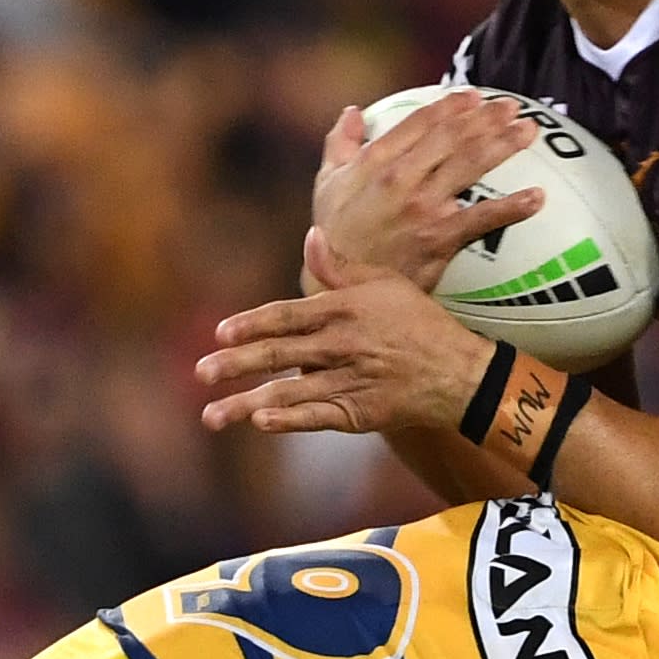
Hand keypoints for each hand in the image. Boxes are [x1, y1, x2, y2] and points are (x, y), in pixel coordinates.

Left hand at [198, 264, 499, 435]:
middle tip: (200, 371)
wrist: (458, 373)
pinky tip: (260, 422)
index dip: (252, 323)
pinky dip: (288, 420)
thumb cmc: (418, 322)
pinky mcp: (358, 413)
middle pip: (279, 354)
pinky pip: (316, 417)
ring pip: (289, 392)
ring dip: (246, 404)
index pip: (287, 315)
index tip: (221, 333)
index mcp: (344, 309)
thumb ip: (340, 267)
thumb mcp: (385, 284)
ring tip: (211, 416)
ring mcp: (350, 381)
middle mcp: (343, 345)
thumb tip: (310, 236)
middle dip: (235, 364)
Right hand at [310, 93, 544, 292]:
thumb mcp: (327, 184)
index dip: (450, 105)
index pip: (420, 122)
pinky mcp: (439, 239)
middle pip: (451, 138)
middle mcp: (401, 178)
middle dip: (484, 118)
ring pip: (469, 166)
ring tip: (527, 131)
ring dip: (503, 145)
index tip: (473, 96)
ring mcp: (422, 208)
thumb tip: (352, 112)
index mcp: (376, 161)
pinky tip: (537, 198)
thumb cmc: (334, 235)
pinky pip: (482, 220)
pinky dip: (512, 208)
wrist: (340, 286)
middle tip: (510, 106)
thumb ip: (340, 143)